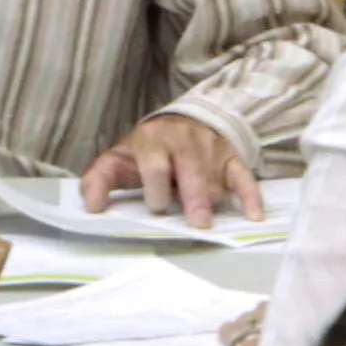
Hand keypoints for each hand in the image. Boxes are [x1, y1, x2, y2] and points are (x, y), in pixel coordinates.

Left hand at [77, 113, 262, 228]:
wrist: (181, 122)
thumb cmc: (146, 151)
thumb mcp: (118, 159)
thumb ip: (99, 180)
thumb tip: (92, 207)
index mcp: (151, 140)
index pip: (156, 165)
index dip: (157, 189)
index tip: (158, 208)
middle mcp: (183, 141)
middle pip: (191, 169)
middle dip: (194, 197)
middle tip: (198, 223)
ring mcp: (210, 149)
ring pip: (215, 178)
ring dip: (213, 200)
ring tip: (208, 219)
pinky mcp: (231, 158)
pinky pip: (244, 177)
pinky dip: (251, 196)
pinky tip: (254, 216)